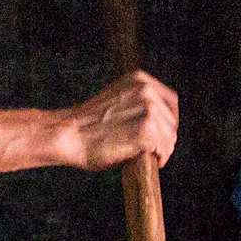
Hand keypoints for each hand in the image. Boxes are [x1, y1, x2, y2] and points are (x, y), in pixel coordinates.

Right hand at [61, 71, 179, 169]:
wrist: (68, 133)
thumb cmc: (87, 123)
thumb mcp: (115, 100)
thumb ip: (135, 103)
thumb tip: (157, 120)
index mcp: (139, 80)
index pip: (170, 101)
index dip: (169, 120)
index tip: (163, 133)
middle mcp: (146, 91)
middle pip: (172, 121)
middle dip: (166, 138)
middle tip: (156, 151)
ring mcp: (147, 110)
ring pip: (170, 136)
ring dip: (164, 150)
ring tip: (153, 157)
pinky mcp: (145, 130)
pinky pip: (163, 148)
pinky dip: (160, 157)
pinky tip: (152, 161)